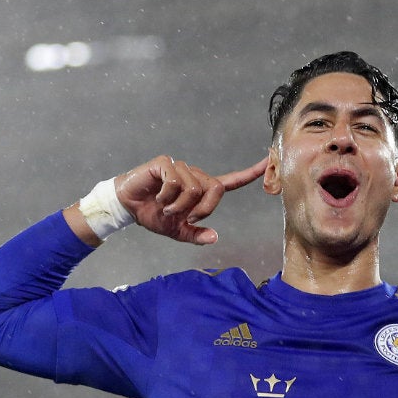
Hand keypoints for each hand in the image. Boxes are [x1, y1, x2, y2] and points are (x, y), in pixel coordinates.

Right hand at [115, 155, 267, 244]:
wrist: (128, 207)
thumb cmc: (154, 215)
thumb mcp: (177, 231)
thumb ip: (196, 235)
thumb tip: (214, 237)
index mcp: (201, 189)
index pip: (231, 181)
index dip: (250, 173)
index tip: (269, 160)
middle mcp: (195, 175)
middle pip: (214, 189)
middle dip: (202, 209)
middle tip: (184, 217)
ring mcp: (180, 167)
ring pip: (194, 187)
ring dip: (179, 205)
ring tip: (166, 207)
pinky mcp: (165, 164)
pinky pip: (175, 181)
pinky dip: (167, 196)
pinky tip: (158, 197)